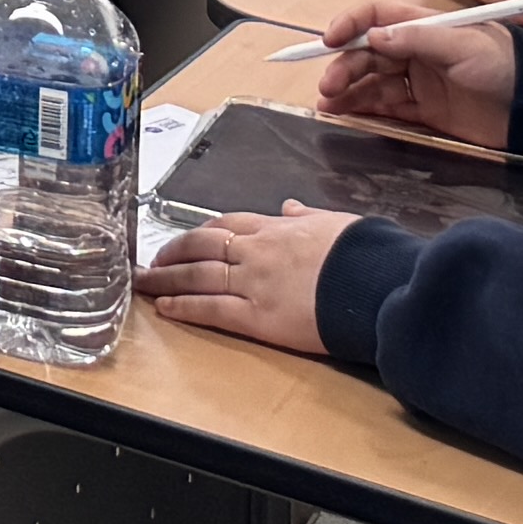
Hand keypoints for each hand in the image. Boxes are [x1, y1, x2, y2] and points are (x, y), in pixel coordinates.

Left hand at [142, 202, 354, 356]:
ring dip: (166, 279)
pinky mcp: (258, 316)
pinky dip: (185, 307)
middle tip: (152, 261)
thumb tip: (292, 206)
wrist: (377, 283)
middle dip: (173, 253)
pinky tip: (166, 308)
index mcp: (276, 227)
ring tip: (145, 283)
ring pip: (197, 276)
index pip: (226, 225)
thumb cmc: (365, 254)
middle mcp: (256, 251)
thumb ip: (308, 216)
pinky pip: (212, 309)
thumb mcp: (336, 222)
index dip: (200, 232)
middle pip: (201, 246)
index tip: (186, 239)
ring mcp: (253, 282)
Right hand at [312, 0, 520, 147]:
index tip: (329, 40)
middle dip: (344, 66)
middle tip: (328, 86)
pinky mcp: (426, 112)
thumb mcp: (465, 45)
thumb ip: (420, 39)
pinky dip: (363, 110)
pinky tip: (345, 115)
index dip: (350, 24)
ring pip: (372, 82)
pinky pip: (387, 108)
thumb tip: (374, 37)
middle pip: (367, 53)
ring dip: (347, 90)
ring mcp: (420, 82)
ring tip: (327, 105)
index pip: (376, 17)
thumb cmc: (506, 66)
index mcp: (424, 26)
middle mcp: (416, 51)